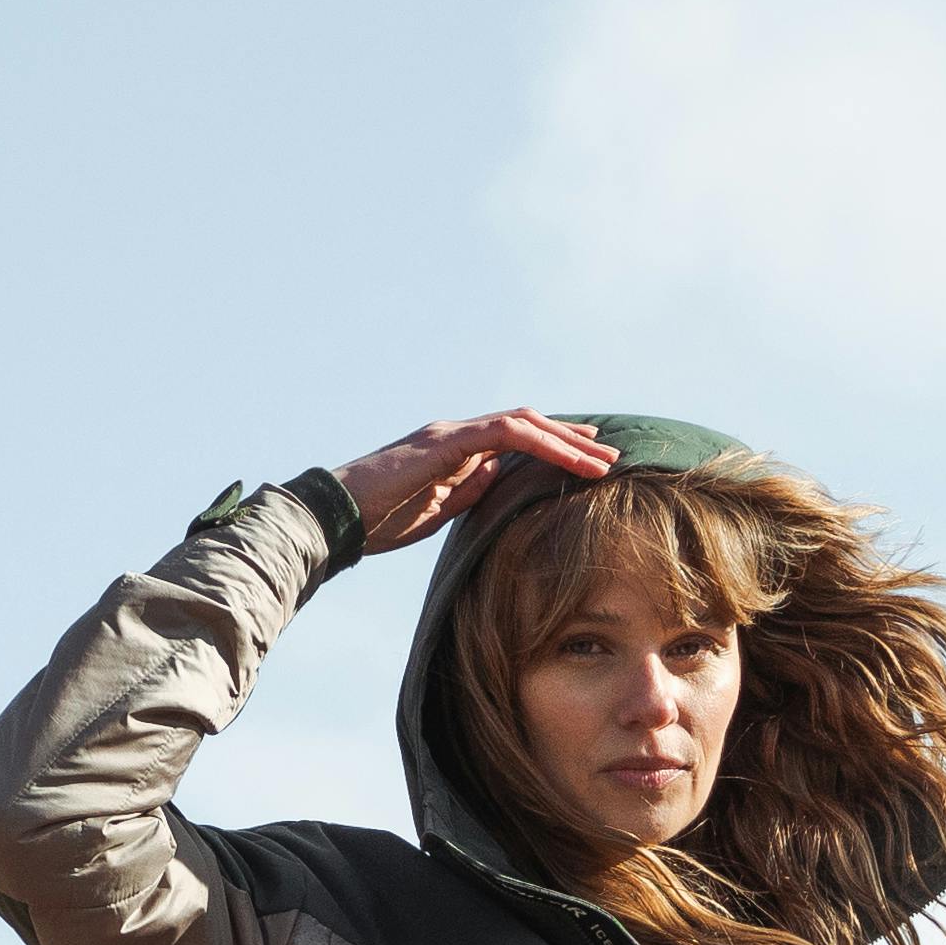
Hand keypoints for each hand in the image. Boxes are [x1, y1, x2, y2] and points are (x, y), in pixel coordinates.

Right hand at [331, 406, 616, 552]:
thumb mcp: (436, 512)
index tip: (588, 460)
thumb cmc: (376, 521)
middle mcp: (456, 435)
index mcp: (454, 452)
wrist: (336, 517)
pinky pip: (503, 433)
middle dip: (570, 438)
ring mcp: (450, 434)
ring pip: (521, 423)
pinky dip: (540, 443)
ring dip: (566, 441)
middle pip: (526, 424)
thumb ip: (468, 492)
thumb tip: (500, 478)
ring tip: (601, 459)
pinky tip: (568, 458)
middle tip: (609, 454)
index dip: (554, 446)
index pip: (513, 439)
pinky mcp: (444, 441)